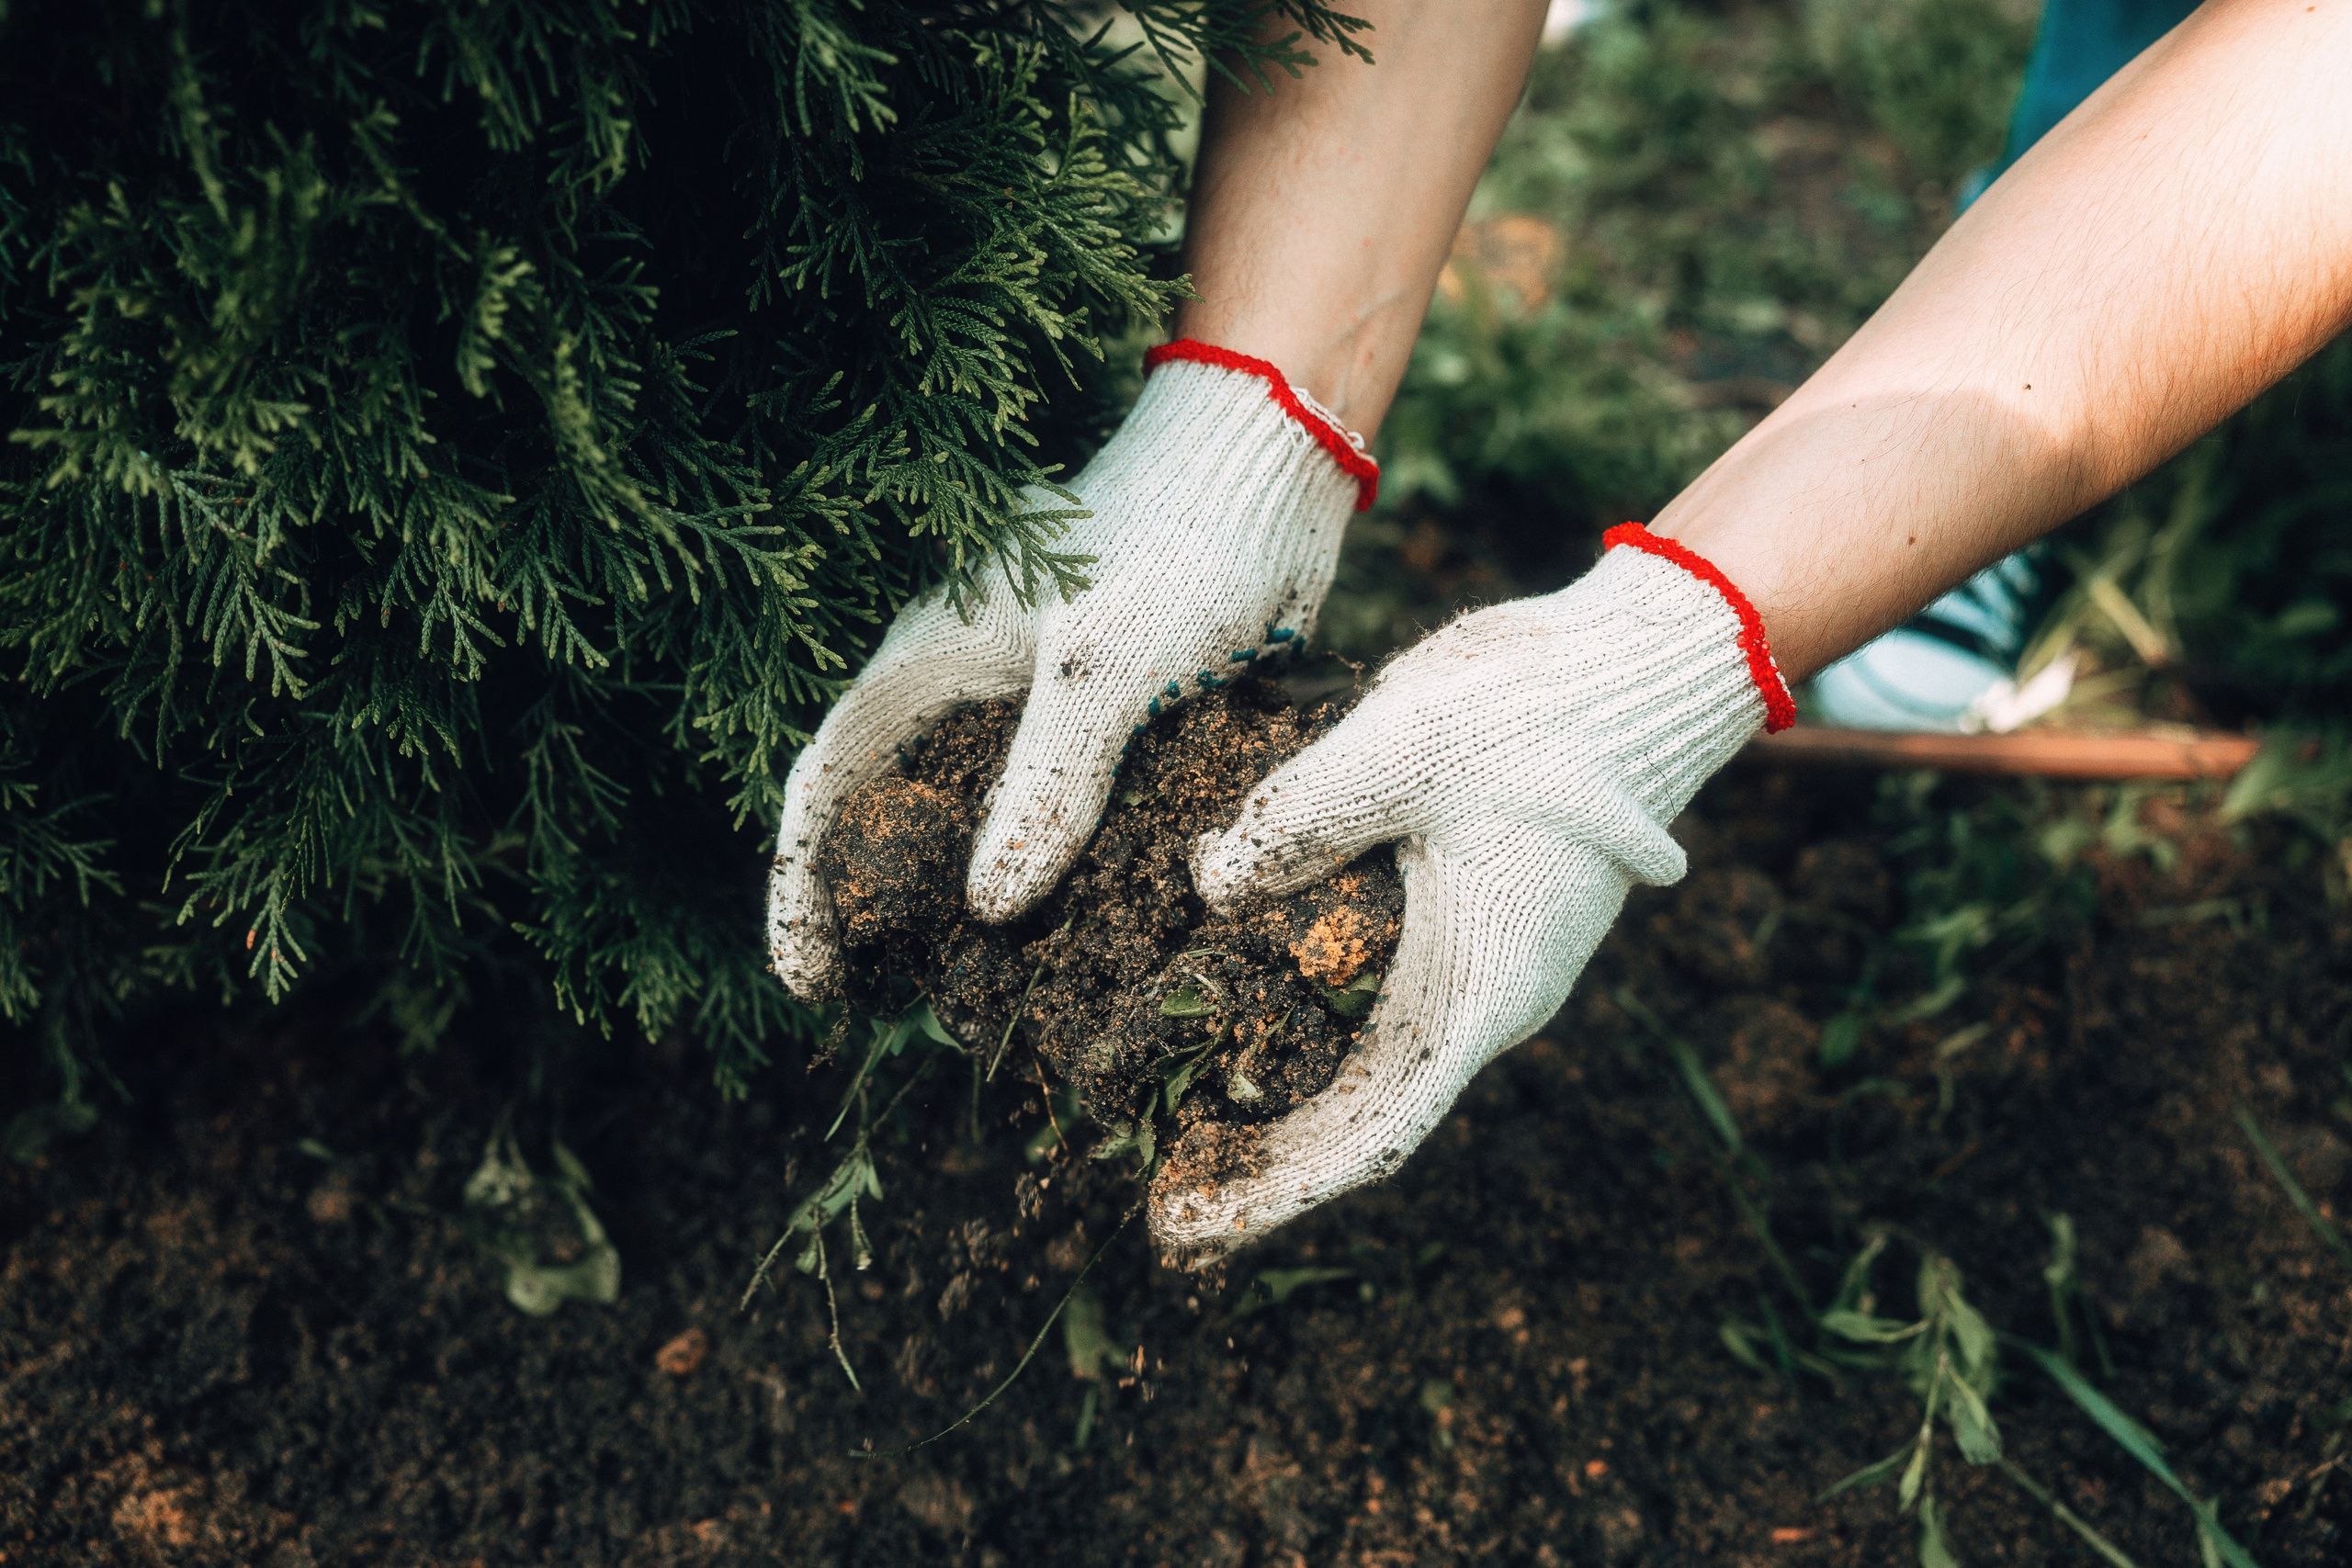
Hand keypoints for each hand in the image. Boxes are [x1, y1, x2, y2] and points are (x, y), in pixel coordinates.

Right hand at [768, 343, 1377, 999]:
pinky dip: (1065, 878)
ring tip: (999, 1001)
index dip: (799, 883)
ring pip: (985, 824)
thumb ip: (1048, 781)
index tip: (809, 985)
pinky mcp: (1111, 719)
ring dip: (981, 909)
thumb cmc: (1178, 537)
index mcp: (929, 656)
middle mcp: (969, 685)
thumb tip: (986, 907)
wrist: (1272, 466)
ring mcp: (1039, 703)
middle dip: (887, 913)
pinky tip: (1095, 942)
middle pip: (894, 815)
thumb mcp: (1108, 665)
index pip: (826, 778)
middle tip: (909, 1006)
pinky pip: (1068, 815)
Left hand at [1150, 526, 1795, 1259]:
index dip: (1275, 1189)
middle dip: (1262, 1160)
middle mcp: (1486, 998)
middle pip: (1361, 1114)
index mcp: (1481, 989)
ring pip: (1369, 1062)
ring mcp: (1484, 962)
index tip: (1189, 1226)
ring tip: (1178, 1128)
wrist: (1638, 664)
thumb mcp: (1398, 750)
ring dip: (1280, 1100)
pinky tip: (1235, 1015)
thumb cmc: (1536, 709)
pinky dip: (1306, 1027)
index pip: (1371, 1131)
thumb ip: (1295, 821)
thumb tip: (1207, 886)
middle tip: (1156, 1196)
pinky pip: (1381, 1000)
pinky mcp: (1471, 919)